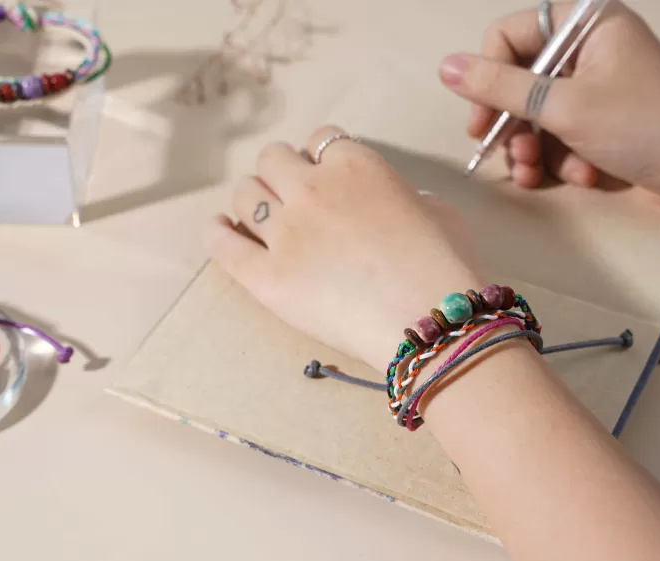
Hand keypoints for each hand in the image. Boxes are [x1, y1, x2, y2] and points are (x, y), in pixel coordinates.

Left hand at [207, 126, 479, 372]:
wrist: (426, 320)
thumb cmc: (444, 267)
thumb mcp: (437, 212)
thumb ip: (404, 196)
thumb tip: (395, 204)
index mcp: (355, 165)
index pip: (320, 141)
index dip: (319, 157)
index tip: (321, 174)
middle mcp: (311, 189)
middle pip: (273, 159)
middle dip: (280, 172)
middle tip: (289, 196)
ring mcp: (283, 233)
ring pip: (244, 194)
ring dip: (251, 198)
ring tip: (257, 215)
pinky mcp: (264, 276)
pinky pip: (223, 244)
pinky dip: (216, 232)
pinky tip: (218, 228)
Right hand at [439, 1, 659, 204]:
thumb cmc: (641, 127)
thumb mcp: (562, 106)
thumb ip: (500, 87)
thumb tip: (445, 68)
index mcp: (586, 22)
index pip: (510, 35)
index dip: (489, 76)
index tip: (481, 120)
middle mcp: (589, 47)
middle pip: (519, 78)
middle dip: (512, 123)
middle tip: (507, 153)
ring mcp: (597, 85)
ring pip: (535, 112)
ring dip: (531, 148)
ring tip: (537, 173)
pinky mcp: (602, 120)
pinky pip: (559, 132)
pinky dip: (560, 157)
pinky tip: (578, 175)